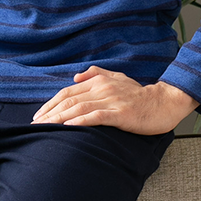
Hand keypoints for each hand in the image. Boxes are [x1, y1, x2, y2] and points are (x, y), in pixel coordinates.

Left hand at [31, 66, 198, 134]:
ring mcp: (112, 101)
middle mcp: (102, 89)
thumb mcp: (119, 78)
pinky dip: (80, 121)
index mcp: (99, 81)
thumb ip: (97, 74)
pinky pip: (96, 117)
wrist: (165, 102)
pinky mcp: (121, 114)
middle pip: (69, 100)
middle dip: (49, 112)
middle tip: (35, 124)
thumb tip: (76, 76)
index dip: (51, 103)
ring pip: (78, 108)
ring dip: (59, 118)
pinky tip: (68, 127)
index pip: (68, 92)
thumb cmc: (140, 94)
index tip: (39, 115)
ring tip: (45, 127)